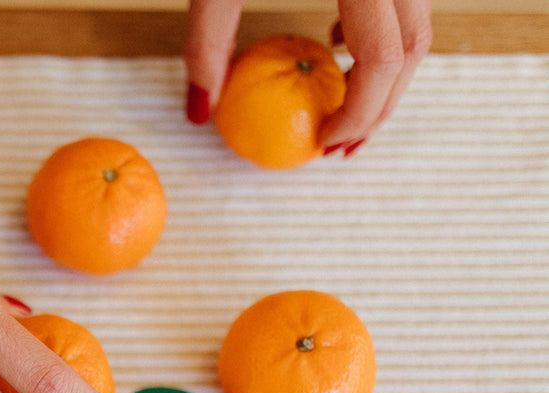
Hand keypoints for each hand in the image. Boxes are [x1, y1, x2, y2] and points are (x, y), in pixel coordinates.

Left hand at [184, 0, 431, 151]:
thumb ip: (206, 42)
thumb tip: (200, 112)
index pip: (382, 58)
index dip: (357, 112)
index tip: (321, 143)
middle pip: (413, 46)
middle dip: (381, 104)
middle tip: (340, 143)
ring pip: (418, 23)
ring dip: (386, 73)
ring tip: (339, 104)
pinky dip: (380, 33)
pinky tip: (336, 41)